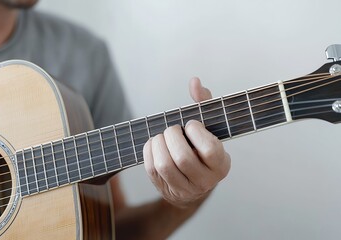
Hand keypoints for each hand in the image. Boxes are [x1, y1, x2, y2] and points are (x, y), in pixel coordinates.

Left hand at [143, 77, 230, 207]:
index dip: (196, 132)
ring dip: (159, 143)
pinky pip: (151, 169)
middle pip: (183, 157)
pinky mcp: (166, 189)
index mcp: (220, 164)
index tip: (191, 124)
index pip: (209, 150)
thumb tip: (194, 82)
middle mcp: (205, 180)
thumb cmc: (202, 147)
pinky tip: (156, 144)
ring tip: (163, 136)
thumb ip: (204, 103)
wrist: (194, 182)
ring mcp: (185, 188)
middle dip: (172, 136)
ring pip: (165, 165)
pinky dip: (149, 151)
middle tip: (173, 129)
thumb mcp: (210, 127)